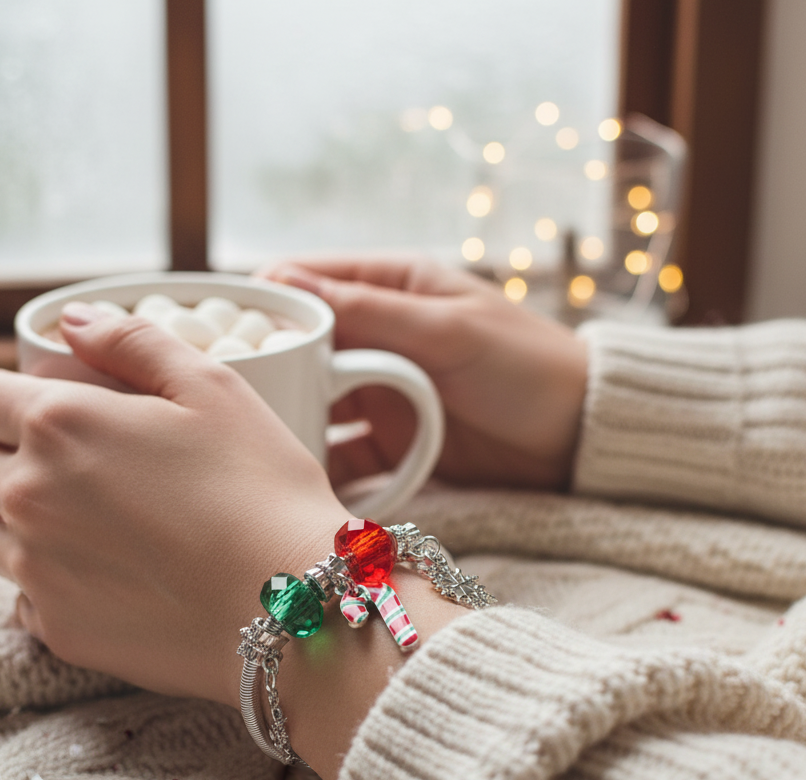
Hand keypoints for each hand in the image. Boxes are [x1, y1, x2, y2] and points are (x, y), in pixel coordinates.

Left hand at [0, 312, 348, 709]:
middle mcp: (29, 495)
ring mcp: (37, 571)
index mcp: (60, 424)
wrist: (292, 606)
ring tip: (93, 524)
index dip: (15, 397)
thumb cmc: (261, 488)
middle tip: (84, 465)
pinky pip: (23, 597)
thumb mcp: (213, 388)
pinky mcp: (60, 630)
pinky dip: (50, 581)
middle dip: (14, 455)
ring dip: (22, 520)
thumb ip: (132, 343)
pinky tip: (111, 576)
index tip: (58, 410)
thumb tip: (71, 321)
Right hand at [259, 258, 587, 489]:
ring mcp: (384, 392)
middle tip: (227, 390)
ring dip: (286, 415)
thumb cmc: (529, 367)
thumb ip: (370, 311)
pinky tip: (292, 471)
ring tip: (249, 434)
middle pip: (303, 346)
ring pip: (314, 399)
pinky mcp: (393, 441)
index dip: (265, 301)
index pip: (312, 283)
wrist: (583, 442)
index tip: (222, 327)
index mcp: (397, 289)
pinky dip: (319, 459)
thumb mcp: (449, 330)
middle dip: (266, 366)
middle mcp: (382, 338)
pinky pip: (342, 448)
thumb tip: (286, 282)